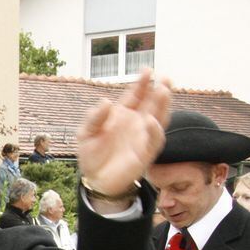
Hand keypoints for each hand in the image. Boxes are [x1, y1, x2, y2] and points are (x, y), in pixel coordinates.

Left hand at [77, 69, 170, 195]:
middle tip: (164, 78)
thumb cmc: (91, 154)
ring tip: (164, 91)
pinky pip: (153, 139)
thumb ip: (94, 118)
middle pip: (152, 102)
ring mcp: (143, 136)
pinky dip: (153, 130)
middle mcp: (137, 122)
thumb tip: (106, 101)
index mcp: (123, 113)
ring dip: (163, 105)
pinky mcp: (146, 152)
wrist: (95, 179)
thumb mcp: (85, 133)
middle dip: (160, 89)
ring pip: (159, 117)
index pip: (135, 95)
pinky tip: (151, 120)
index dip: (142, 83)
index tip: (147, 70)